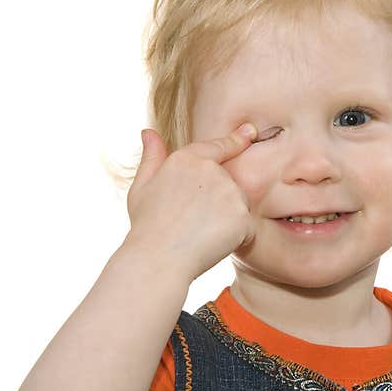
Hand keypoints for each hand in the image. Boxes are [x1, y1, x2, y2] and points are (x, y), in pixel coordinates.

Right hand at [123, 123, 257, 279]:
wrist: (158, 259)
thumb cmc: (147, 227)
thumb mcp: (141, 188)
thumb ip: (151, 158)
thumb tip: (148, 132)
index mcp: (186, 159)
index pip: (219, 146)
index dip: (236, 139)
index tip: (250, 131)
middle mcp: (211, 170)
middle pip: (229, 185)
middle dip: (218, 204)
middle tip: (191, 223)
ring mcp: (229, 191)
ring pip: (239, 207)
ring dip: (228, 222)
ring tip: (198, 234)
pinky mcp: (242, 215)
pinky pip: (247, 229)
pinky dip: (236, 239)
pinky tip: (212, 244)